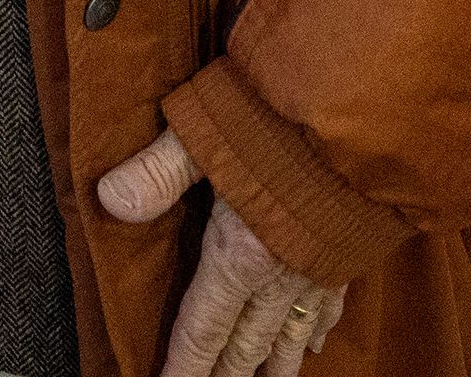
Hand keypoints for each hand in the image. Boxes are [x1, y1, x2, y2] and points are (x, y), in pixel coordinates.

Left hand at [94, 130, 343, 375]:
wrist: (362, 119)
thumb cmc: (281, 124)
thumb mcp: (205, 136)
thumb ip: (158, 172)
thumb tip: (109, 198)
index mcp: (238, 256)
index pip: (202, 328)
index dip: (184, 366)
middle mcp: (278, 276)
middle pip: (245, 343)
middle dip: (225, 375)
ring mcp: (318, 269)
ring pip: (289, 334)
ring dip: (273, 366)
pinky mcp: (348, 253)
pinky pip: (331, 306)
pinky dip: (317, 330)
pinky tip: (315, 343)